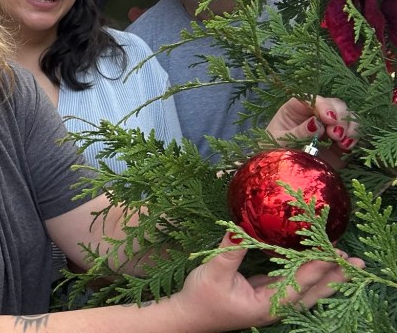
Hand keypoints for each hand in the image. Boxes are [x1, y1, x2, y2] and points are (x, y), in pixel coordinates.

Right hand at [172, 233, 362, 331]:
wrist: (188, 317)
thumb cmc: (200, 298)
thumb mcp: (213, 272)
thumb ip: (230, 250)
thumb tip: (241, 226)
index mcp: (266, 305)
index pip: (299, 284)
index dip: (316, 268)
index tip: (333, 253)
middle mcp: (275, 307)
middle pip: (312, 293)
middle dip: (333, 277)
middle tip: (355, 262)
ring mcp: (272, 303)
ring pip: (306, 291)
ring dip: (325, 277)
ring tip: (345, 265)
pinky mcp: (266, 297)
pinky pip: (294, 286)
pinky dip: (307, 275)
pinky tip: (315, 264)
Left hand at [266, 96, 356, 168]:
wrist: (280, 174)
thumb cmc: (273, 152)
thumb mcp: (280, 143)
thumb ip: (297, 132)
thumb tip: (316, 123)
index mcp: (295, 109)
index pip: (312, 98)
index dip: (323, 105)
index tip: (328, 120)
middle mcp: (314, 114)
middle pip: (335, 104)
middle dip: (340, 117)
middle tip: (335, 135)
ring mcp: (328, 127)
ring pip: (348, 116)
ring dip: (350, 126)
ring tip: (342, 143)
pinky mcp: (339, 142)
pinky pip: (353, 133)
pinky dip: (355, 137)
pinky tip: (347, 147)